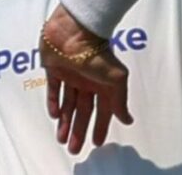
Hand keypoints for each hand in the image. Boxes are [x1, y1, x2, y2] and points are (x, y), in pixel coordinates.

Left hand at [39, 5, 132, 154]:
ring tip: (61, 139)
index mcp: (103, 84)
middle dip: (79, 131)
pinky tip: (54, 115)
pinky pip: (53, 89)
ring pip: (67, 104)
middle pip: (83, 111)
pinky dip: (53, 102)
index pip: (103, 111)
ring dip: (65, 121)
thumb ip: (120, 101)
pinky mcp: (54, 69)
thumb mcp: (116, 79)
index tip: (96, 143)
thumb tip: (128, 120)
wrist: (74, 31)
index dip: (100, 127)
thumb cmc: (97, 54)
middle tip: (73, 149)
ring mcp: (70, 75)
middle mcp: (87, 82)